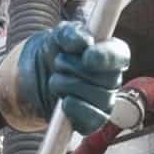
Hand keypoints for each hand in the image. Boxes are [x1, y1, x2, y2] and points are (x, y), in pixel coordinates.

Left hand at [0, 21, 130, 134]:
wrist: (33, 77)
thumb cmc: (53, 52)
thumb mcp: (57, 36)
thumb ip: (70, 33)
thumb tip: (84, 41)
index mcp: (109, 53)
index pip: (120, 55)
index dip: (106, 57)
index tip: (86, 56)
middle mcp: (111, 78)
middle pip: (108, 78)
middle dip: (76, 70)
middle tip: (58, 63)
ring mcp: (104, 101)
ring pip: (100, 98)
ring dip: (69, 87)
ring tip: (55, 80)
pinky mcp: (92, 121)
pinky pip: (94, 120)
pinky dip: (76, 110)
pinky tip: (64, 102)